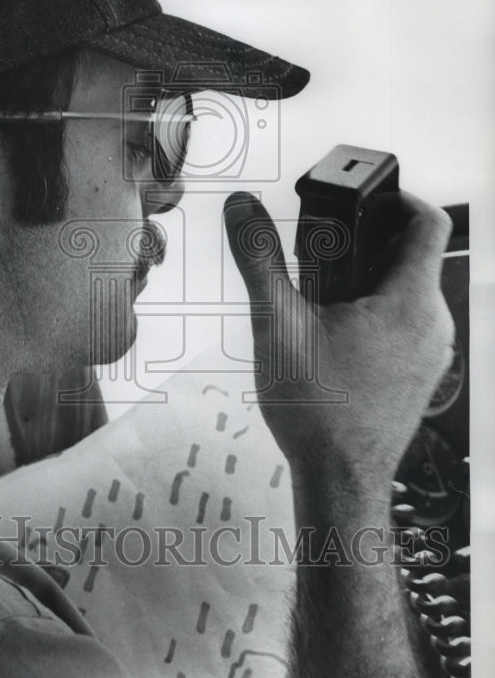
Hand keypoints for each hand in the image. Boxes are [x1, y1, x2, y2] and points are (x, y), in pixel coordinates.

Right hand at [223, 190, 453, 487]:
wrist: (340, 480)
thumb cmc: (318, 412)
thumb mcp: (277, 324)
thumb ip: (259, 258)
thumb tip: (243, 209)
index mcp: (409, 303)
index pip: (428, 222)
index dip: (397, 197)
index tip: (361, 198)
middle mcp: (433, 324)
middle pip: (413, 255)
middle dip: (366, 244)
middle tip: (321, 255)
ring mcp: (431, 351)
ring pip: (408, 289)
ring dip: (367, 280)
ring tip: (321, 300)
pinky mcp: (421, 370)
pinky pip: (406, 321)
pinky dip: (375, 310)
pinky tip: (333, 333)